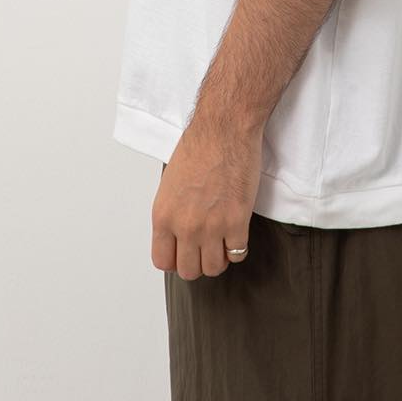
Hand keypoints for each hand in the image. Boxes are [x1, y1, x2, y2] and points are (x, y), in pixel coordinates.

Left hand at [152, 117, 262, 279]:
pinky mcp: (237, 222)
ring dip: (219, 257)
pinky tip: (237, 233)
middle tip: (206, 247)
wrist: (223, 130)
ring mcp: (211, 227)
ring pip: (214, 267)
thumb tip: (177, 232)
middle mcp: (184, 226)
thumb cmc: (198, 147)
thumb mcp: (170, 183)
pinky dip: (238, 248)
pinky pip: (238, 254)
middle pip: (189, 270)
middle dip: (198, 261)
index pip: (163, 261)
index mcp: (163, 216)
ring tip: (223, 241)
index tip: (185, 253)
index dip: (175, 260)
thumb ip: (172, 212)